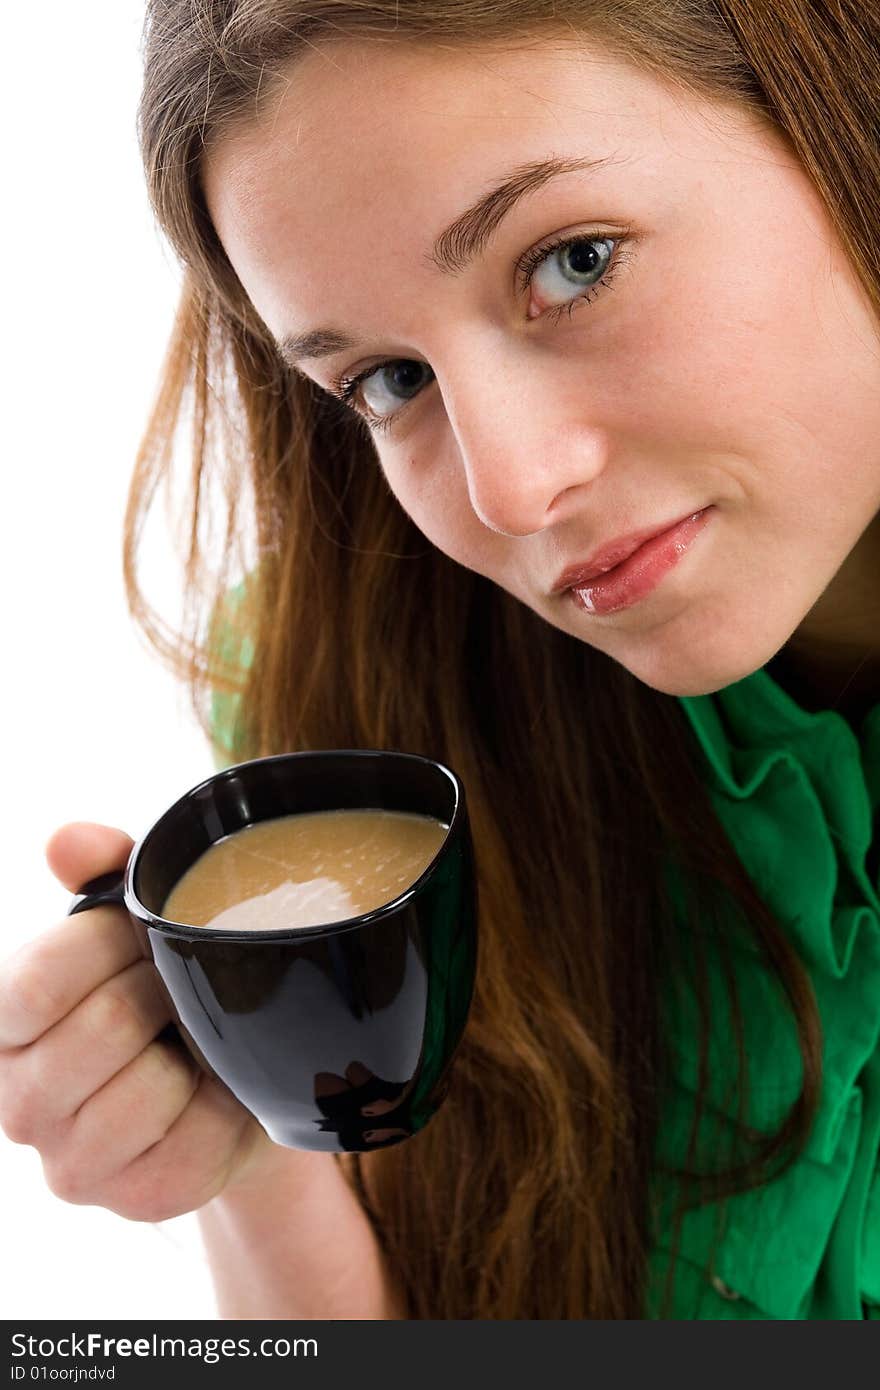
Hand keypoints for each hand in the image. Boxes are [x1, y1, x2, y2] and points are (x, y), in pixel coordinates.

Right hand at [0, 822, 281, 1222]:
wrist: (225, 1077)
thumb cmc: (162, 985)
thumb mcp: (133, 919)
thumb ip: (101, 869)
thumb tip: (67, 840)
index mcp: (3, 1026)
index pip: (32, 984)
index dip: (105, 944)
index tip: (141, 931)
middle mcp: (18, 1103)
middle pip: (104, 1028)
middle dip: (163, 989)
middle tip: (182, 983)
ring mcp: (73, 1164)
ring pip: (148, 1089)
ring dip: (194, 1049)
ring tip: (198, 1034)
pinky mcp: (139, 1200)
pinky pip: (196, 1141)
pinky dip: (226, 1104)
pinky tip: (219, 1085)